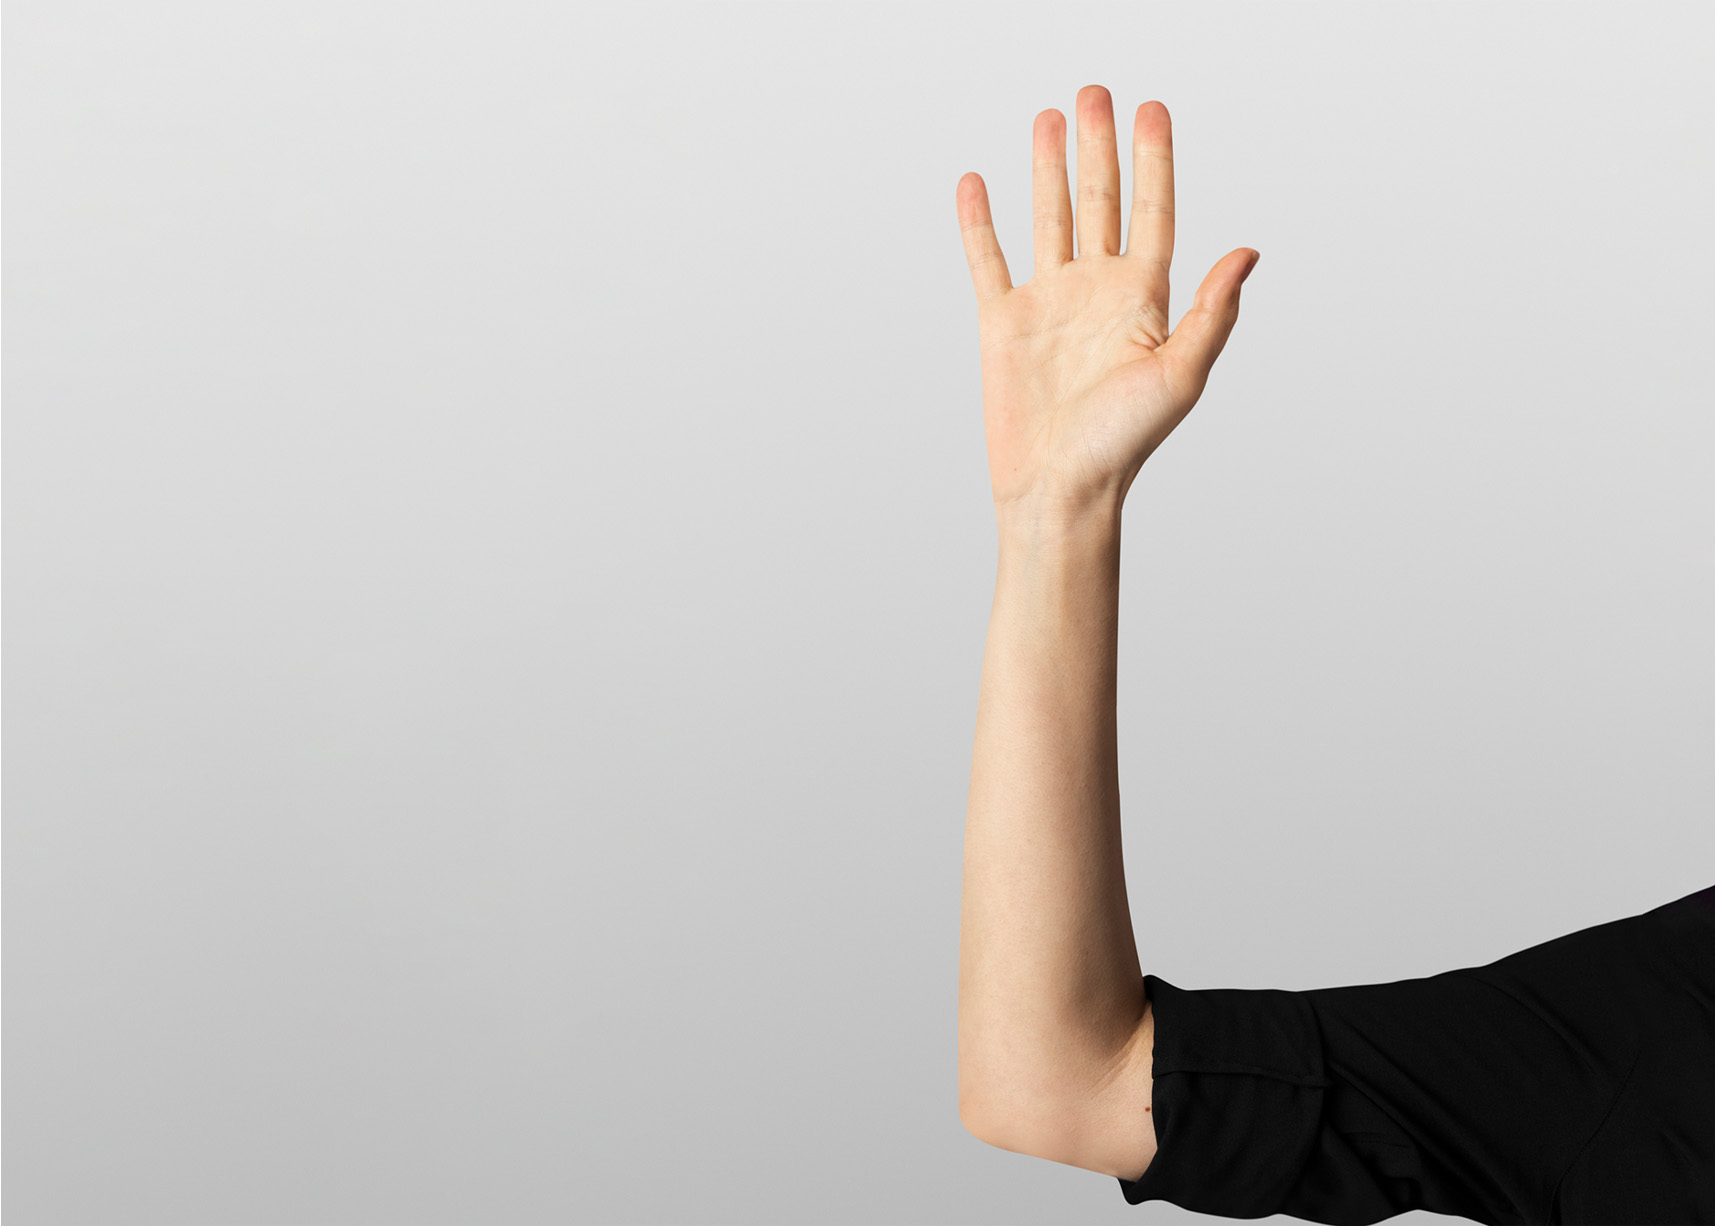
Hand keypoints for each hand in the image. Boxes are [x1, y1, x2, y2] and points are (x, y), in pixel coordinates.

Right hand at [956, 86, 1257, 520]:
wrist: (1058, 489)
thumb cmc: (1123, 445)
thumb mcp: (1181, 375)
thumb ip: (1212, 313)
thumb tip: (1247, 252)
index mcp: (1144, 300)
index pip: (1153, 212)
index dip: (1155, 161)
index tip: (1153, 110)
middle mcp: (1096, 292)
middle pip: (1099, 201)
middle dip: (1099, 147)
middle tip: (1095, 93)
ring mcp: (1048, 303)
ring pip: (1048, 217)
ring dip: (1048, 168)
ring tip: (1049, 119)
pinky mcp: (1002, 323)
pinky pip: (987, 260)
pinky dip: (979, 222)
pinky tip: (976, 184)